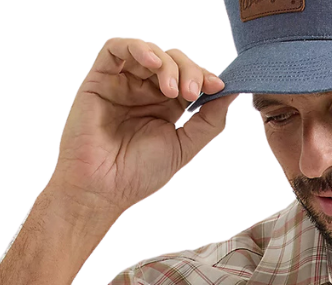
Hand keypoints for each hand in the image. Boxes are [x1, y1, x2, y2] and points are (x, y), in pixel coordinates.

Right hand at [46, 36, 236, 219]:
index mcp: (166, 108)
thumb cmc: (138, 174)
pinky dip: (137, 47)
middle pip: (173, 61)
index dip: (205, 77)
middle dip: (189, 71)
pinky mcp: (100, 78)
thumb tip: (231, 93)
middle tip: (193, 92)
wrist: (102, 189)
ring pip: (149, 52)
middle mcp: (145, 92)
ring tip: (173, 89)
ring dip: (168, 64)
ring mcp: (122, 83)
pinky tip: (152, 62)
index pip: (190, 79)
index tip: (218, 87)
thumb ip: (208, 122)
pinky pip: (116, 48)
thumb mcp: (184, 147)